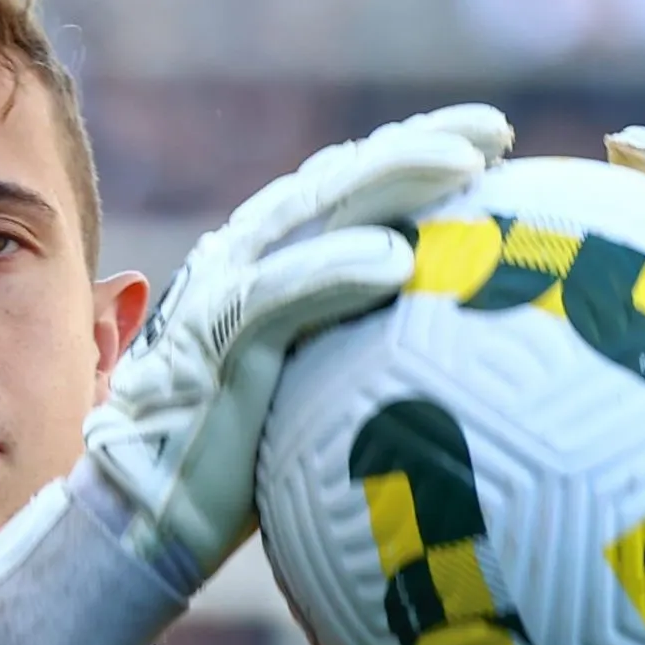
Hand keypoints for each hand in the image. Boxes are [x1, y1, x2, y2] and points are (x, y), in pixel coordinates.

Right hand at [87, 104, 515, 579]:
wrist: (146, 514)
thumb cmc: (237, 475)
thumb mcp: (313, 405)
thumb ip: (361, 367)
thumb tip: (458, 380)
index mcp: (269, 263)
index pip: (348, 189)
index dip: (415, 152)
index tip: (494, 147)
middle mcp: (245, 259)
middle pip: (342, 178)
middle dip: (419, 142)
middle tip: (497, 129)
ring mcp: (226, 291)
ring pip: (318, 210)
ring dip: (391, 177)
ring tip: (464, 164)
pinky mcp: (216, 340)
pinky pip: (283, 294)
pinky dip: (337, 269)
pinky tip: (397, 260)